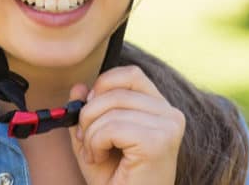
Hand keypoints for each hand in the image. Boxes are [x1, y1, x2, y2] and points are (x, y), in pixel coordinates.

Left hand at [69, 66, 184, 184]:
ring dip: (91, 133)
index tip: (90, 109)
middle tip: (85, 139)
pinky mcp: (159, 141)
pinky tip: (100, 158)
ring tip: (96, 153)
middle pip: (116, 90)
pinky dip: (96, 143)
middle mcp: (170, 113)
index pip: (130, 74)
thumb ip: (86, 111)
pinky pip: (112, 127)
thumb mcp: (93, 138)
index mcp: (159, 108)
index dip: (103, 86)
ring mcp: (168, 126)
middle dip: (89, 113)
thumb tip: (78, 87)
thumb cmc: (116, 178)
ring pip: (111, 108)